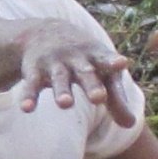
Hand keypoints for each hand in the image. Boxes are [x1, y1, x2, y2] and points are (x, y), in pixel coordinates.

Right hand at [9, 16, 127, 117]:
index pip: (107, 60)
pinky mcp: (35, 72)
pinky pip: (32, 86)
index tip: (121, 63)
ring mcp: (55, 64)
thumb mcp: (101, 73)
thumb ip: (116, 99)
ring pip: (59, 79)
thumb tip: (130, 126)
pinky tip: (26, 109)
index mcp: (97, 58)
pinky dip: (29, 97)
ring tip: (66, 104)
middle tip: (98, 98)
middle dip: (92, 85)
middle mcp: (76, 60)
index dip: (114, 62)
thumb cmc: (83, 59)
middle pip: (86, 73)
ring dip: (62, 91)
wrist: (44, 32)